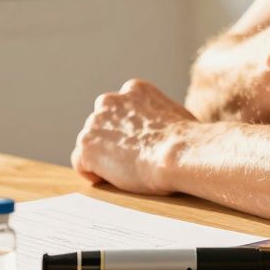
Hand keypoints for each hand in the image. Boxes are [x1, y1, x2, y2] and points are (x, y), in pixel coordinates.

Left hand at [71, 79, 195, 194]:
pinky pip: (81, 163)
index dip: (128, 130)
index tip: (138, 145)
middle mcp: (111, 101)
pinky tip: (111, 180)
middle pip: (102, 125)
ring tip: (125, 172)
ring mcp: (95, 122)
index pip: (121, 110)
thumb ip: (159, 117)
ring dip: (103, 158)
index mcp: (134, 89)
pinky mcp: (87, 146)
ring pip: (90, 144)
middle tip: (130, 161)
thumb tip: (163, 132)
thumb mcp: (175, 114)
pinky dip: (92, 173)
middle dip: (112, 141)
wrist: (179, 153)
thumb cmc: (187, 140)